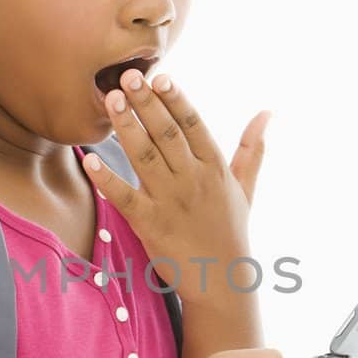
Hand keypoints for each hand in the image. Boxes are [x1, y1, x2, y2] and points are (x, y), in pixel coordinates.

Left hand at [83, 68, 272, 305]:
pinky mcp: (151, 225)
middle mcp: (194, 180)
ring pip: (145, 156)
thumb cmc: (231, 232)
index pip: (193, 125)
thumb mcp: (246, 187)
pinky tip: (90, 159)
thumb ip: (252, 148)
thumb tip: (267, 113)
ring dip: (127, 126)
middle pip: (167, 133)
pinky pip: (125, 197)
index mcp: (215, 168)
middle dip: (147, 102)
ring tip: (110, 100)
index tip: (160, 76)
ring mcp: (172, 202)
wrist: (223, 281)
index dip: (176, 99)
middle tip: (127, 76)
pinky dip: (107, 179)